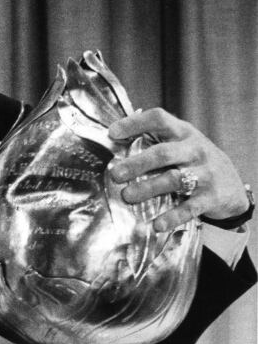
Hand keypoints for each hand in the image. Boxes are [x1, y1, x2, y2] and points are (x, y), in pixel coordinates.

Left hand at [108, 108, 248, 231]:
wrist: (233, 186)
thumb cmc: (193, 161)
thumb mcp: (180, 144)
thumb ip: (154, 141)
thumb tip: (110, 144)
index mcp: (183, 133)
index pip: (159, 119)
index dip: (134, 123)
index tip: (111, 133)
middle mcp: (195, 150)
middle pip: (163, 153)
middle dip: (137, 163)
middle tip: (116, 174)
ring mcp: (205, 173)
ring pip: (174, 179)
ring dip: (148, 188)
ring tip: (127, 196)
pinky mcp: (211, 197)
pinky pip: (190, 208)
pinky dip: (173, 216)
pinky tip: (157, 224)